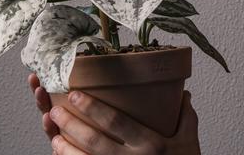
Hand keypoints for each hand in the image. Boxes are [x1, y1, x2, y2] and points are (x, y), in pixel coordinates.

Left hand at [28, 73, 200, 154]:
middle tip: (56, 111)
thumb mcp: (189, 143)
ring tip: (54, 136)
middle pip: (95, 141)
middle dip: (72, 125)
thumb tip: (184, 94)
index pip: (117, 122)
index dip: (94, 108)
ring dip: (66, 149)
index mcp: (151, 145)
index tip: (76, 95)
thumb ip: (186, 117)